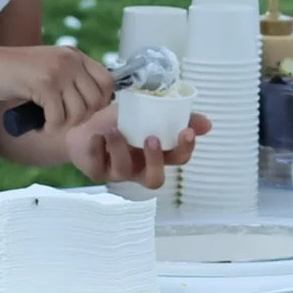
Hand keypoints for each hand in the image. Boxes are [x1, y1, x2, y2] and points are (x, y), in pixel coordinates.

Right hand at [0, 44, 113, 131]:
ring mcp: (58, 70)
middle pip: (96, 100)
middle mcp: (70, 59)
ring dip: (65, 125)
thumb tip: (95, 108)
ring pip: (79, 111)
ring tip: (50, 123)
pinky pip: (59, 117)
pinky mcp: (44, 84)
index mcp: (74, 55)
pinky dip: (51, 127)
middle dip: (81, 118)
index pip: (107, 81)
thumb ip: (70, 80)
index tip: (83, 112)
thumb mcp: (49, 69)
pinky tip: (42, 125)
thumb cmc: (13, 73)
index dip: (100, 102)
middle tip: (63, 121)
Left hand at [68, 108, 210, 188]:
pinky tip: (95, 135)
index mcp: (157, 155)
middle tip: (152, 139)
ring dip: (120, 148)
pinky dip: (96, 147)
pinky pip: (97, 165)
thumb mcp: (147, 112)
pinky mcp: (95, 172)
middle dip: (155, 160)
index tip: (186, 131)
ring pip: (123, 171)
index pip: (178, 159)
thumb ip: (175, 116)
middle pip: (154, 180)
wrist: (85, 123)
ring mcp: (117, 173)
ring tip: (114, 130)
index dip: (185, 149)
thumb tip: (208, 124)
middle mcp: (139, 169)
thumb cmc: (120, 120)